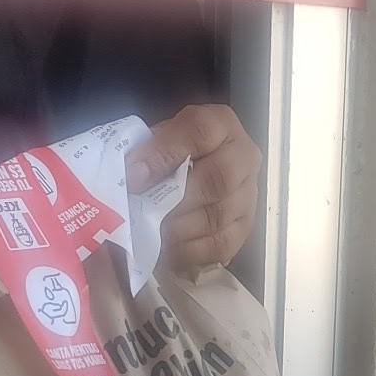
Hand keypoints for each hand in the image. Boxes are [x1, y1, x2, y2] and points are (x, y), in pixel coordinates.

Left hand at [128, 104, 261, 274]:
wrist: (190, 177)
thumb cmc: (167, 157)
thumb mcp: (155, 141)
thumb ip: (144, 152)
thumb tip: (127, 177)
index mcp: (219, 124)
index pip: (200, 131)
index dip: (165, 153)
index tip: (133, 176)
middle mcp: (243, 156)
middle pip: (218, 178)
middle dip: (175, 200)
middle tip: (143, 215)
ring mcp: (248, 194)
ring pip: (219, 216)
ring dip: (179, 230)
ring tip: (150, 236)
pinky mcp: (244, 228)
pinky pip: (221, 244)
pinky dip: (190, 251)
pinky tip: (167, 252)